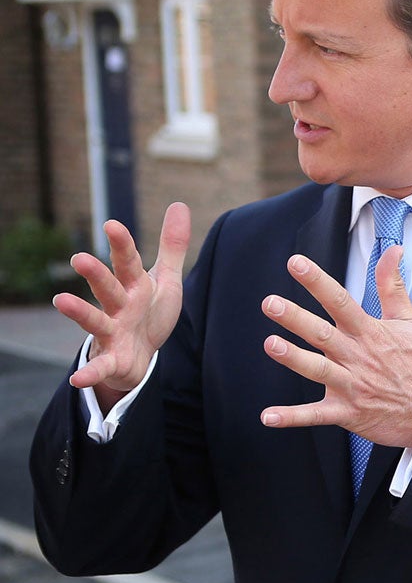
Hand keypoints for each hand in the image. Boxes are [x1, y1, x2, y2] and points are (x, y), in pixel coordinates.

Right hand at [56, 204, 192, 405]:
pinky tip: (78, 378)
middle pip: (107, 287)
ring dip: (80, 312)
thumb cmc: (149, 312)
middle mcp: (119, 306)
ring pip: (96, 320)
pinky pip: (101, 366)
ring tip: (61, 301)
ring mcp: (113, 331)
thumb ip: (171, 245)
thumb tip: (179, 204)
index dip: (121, 245)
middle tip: (79, 259)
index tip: (112, 224)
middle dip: (95, 274)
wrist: (141, 355)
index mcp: (134, 286)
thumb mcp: (166, 279)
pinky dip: (91, 372)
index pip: (127, 262)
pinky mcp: (113, 358)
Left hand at [258, 248, 411, 446]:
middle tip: (271, 303)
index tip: (296, 263)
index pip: (341, 302)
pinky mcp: (348, 412)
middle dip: (296, 318)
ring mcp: (352, 386)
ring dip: (294, 358)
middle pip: (323, 334)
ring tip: (271, 344)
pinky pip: (316, 415)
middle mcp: (358, 357)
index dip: (318, 282)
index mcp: (371, 333)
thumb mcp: (411, 321)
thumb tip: (392, 250)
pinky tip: (268, 416)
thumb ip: (393, 286)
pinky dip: (292, 417)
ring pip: (319, 370)